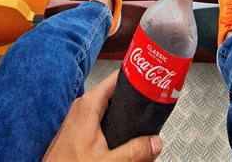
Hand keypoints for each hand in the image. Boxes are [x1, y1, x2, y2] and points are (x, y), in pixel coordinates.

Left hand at [43, 71, 162, 161]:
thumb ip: (134, 152)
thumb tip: (155, 142)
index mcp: (88, 105)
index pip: (116, 79)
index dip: (135, 78)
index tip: (150, 79)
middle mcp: (81, 107)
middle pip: (114, 93)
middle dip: (132, 97)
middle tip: (152, 101)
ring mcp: (78, 118)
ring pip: (107, 107)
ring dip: (123, 112)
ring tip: (142, 117)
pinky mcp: (77, 130)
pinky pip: (100, 118)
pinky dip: (113, 122)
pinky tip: (123, 134)